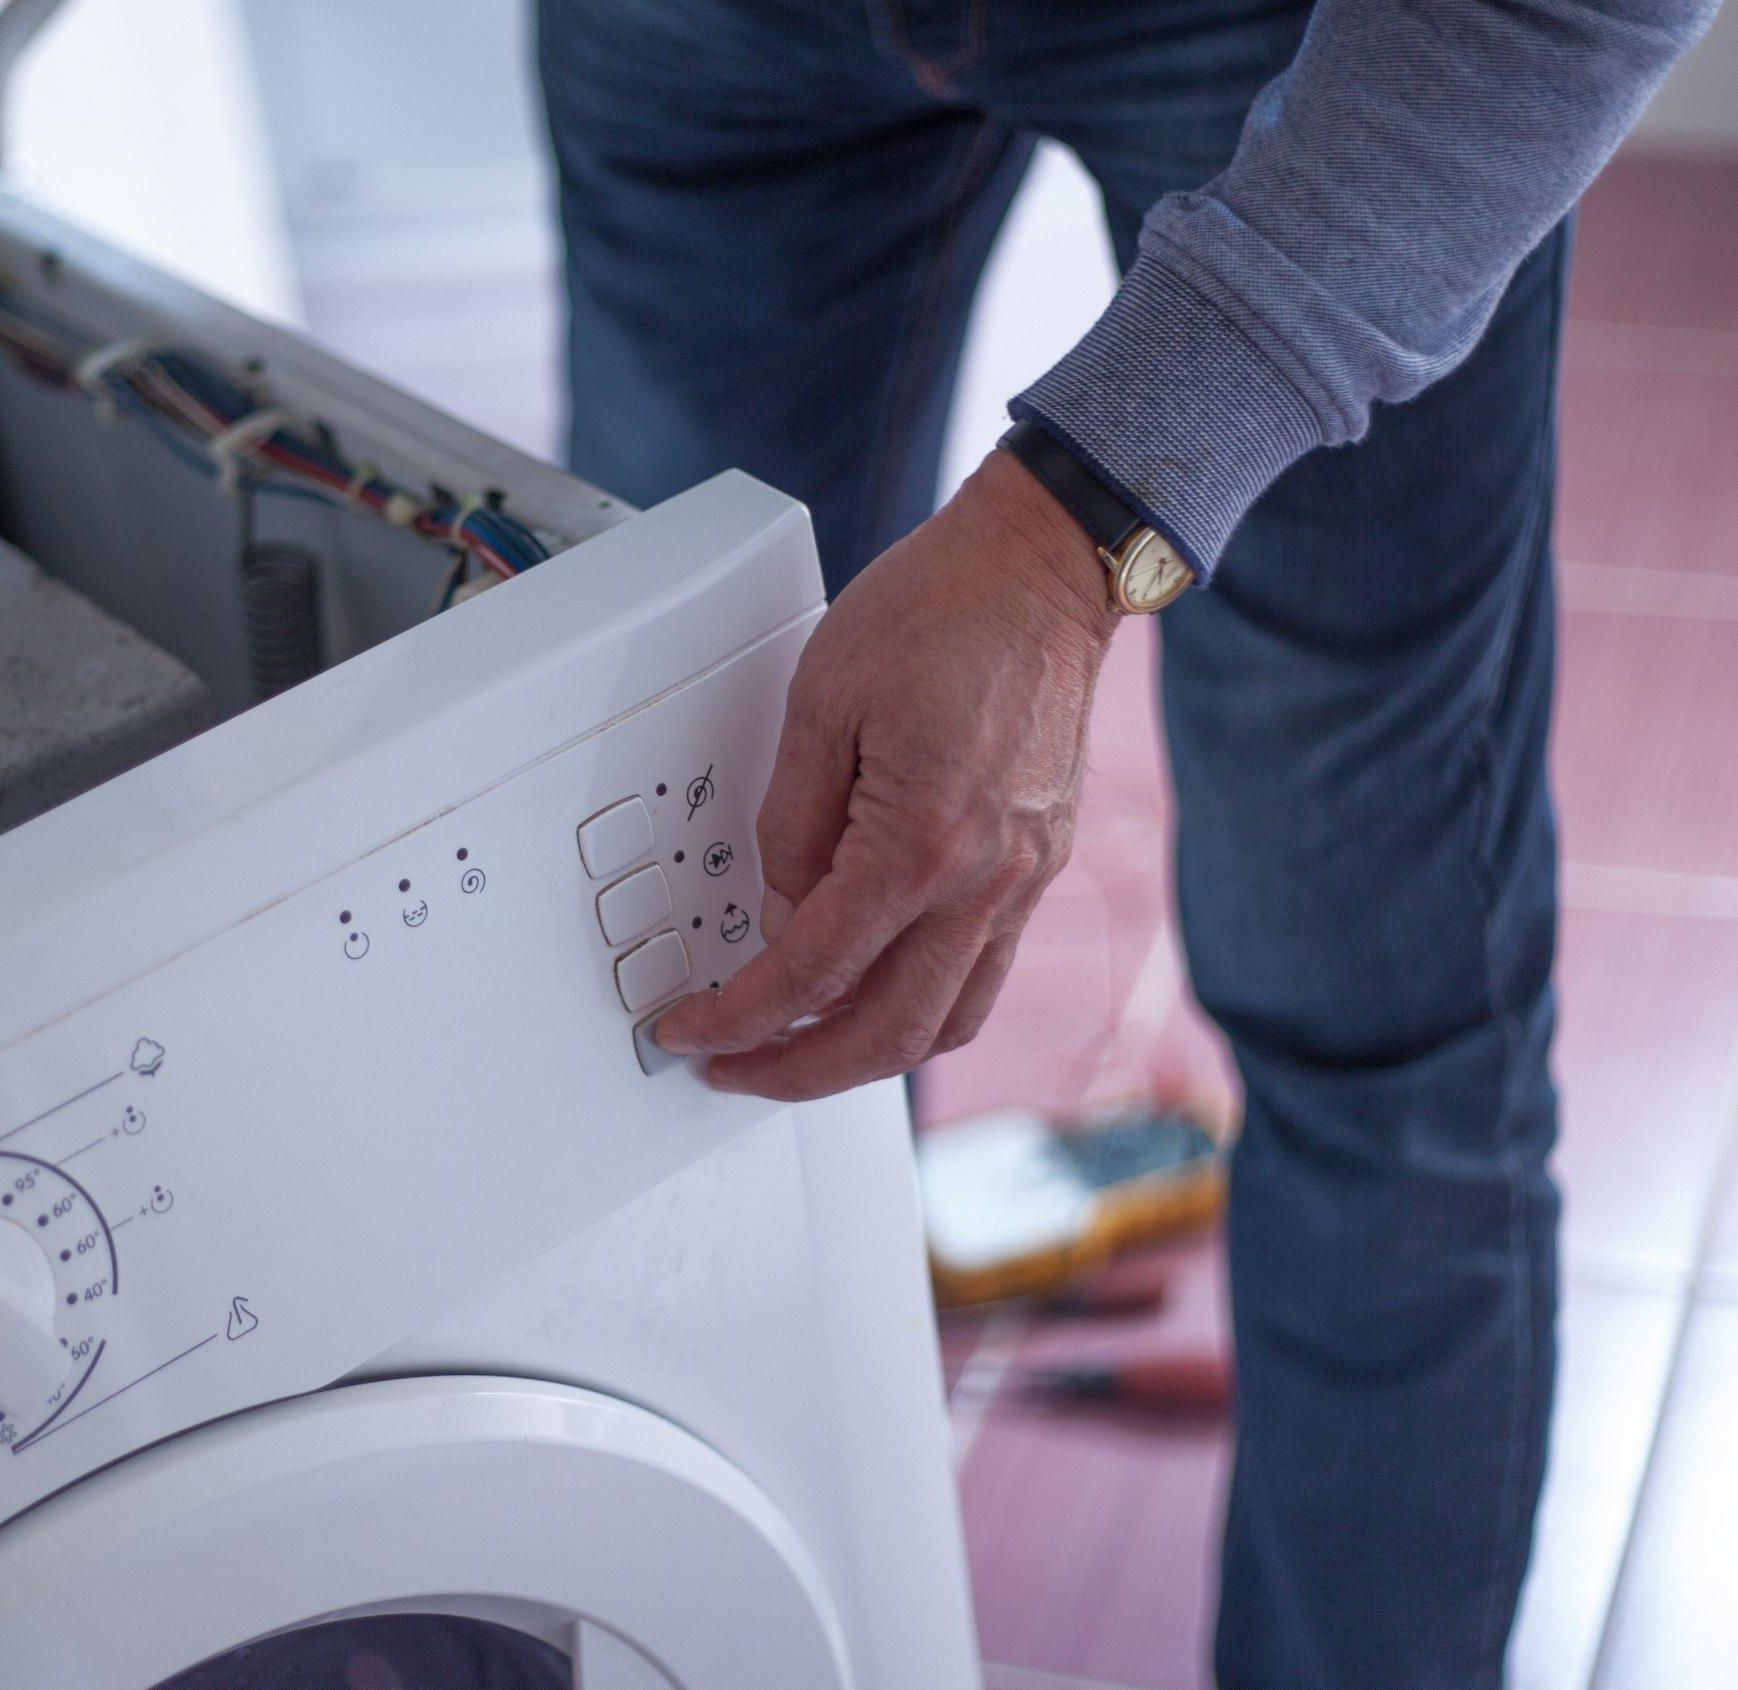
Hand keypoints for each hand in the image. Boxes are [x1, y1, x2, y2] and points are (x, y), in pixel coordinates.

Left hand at [652, 450, 1118, 1098]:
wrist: (1043, 568)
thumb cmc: (939, 609)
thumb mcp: (818, 701)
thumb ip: (791, 826)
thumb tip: (779, 912)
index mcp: (920, 842)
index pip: (811, 974)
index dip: (739, 1018)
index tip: (694, 1031)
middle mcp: (984, 880)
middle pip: (886, 1036)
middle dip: (797, 1072)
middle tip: (734, 1069)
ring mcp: (1022, 882)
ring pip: (945, 1024)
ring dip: (864, 1055)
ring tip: (796, 1047)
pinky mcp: (1037, 869)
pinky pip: (979, 977)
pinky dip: (918, 1007)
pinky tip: (870, 990)